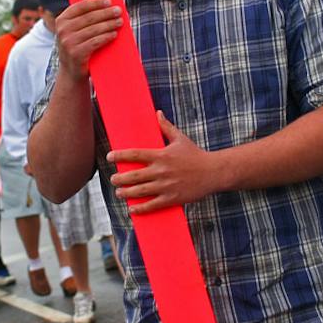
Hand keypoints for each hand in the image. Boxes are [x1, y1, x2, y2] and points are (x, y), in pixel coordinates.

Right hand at [51, 0, 123, 80]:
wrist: (71, 72)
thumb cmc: (77, 47)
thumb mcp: (74, 32)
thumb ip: (83, 19)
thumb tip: (106, 7)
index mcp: (62, 20)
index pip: (80, 6)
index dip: (96, 3)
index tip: (109, 1)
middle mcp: (63, 30)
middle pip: (89, 17)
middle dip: (106, 13)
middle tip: (118, 11)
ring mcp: (68, 42)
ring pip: (94, 29)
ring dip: (109, 24)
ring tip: (119, 22)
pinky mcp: (76, 53)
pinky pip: (95, 41)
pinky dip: (106, 37)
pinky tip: (114, 34)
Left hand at [108, 112, 223, 213]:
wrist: (213, 172)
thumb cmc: (196, 154)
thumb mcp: (181, 139)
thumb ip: (166, 127)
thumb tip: (158, 113)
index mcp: (161, 155)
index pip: (135, 154)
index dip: (120, 155)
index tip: (109, 156)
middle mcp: (161, 171)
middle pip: (134, 175)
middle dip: (120, 178)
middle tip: (113, 179)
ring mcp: (166, 186)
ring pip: (140, 191)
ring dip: (126, 193)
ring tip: (119, 193)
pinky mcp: (172, 198)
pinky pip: (153, 205)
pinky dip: (141, 208)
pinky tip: (132, 210)